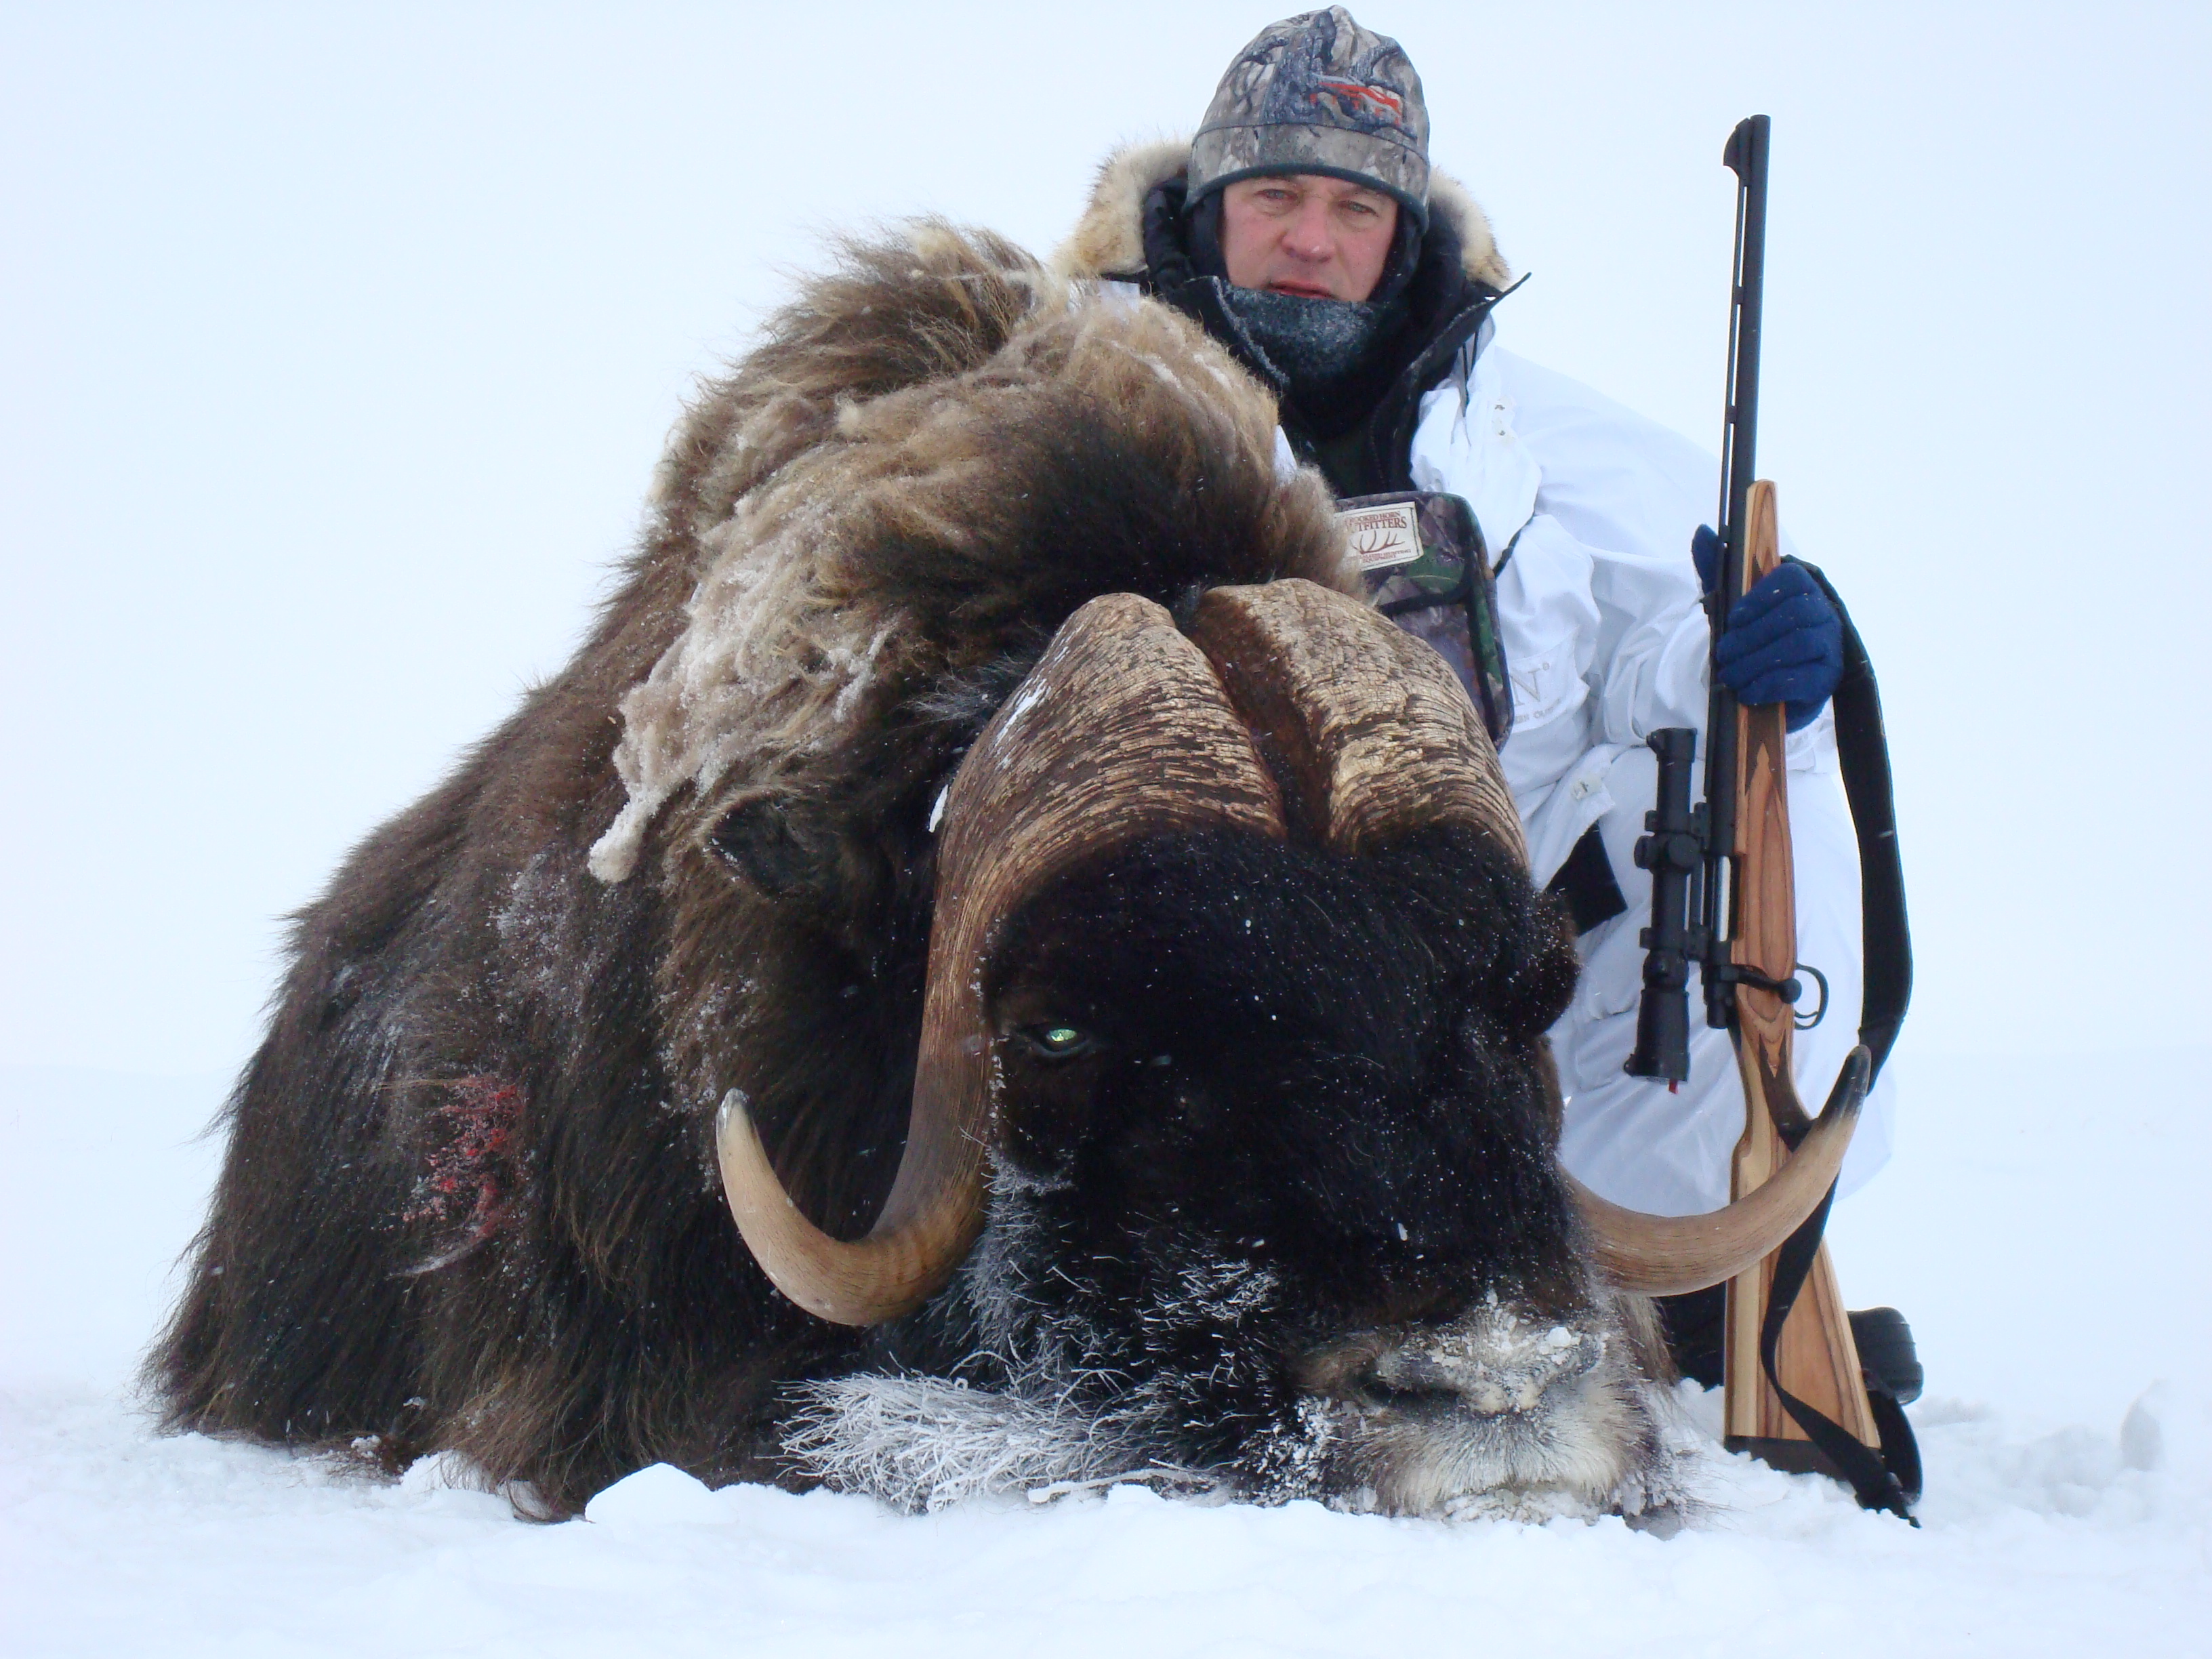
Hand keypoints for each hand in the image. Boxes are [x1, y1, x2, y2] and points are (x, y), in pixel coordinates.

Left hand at [1690, 525, 1841, 731]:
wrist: (1769, 683)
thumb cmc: (1753, 637)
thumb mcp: (1729, 604)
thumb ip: (1717, 570)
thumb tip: (1702, 532)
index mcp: (1803, 588)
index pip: (1791, 579)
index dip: (1760, 597)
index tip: (1733, 618)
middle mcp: (1823, 612)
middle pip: (1795, 614)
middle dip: (1752, 636)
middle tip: (1724, 654)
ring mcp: (1830, 646)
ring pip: (1799, 645)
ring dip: (1757, 662)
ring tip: (1731, 676)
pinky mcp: (1827, 678)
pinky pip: (1804, 678)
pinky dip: (1770, 685)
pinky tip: (1748, 691)